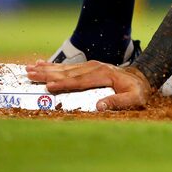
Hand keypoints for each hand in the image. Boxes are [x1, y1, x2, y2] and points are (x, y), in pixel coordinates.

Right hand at [26, 60, 151, 110]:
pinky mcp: (87, 67)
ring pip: (65, 68)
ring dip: (46, 68)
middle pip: (67, 72)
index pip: (80, 81)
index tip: (48, 86)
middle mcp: (94, 68)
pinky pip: (68, 67)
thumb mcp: (134, 99)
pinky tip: (41, 64)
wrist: (141, 77)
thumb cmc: (137, 91)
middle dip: (47, 73)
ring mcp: (90, 66)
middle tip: (29, 74)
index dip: (64, 83)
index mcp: (103, 75)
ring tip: (29, 68)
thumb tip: (99, 106)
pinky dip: (53, 66)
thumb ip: (118, 102)